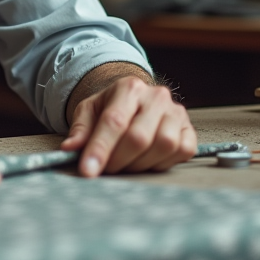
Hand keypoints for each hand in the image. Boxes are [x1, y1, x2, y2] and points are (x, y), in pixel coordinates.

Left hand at [61, 76, 195, 176]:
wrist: (136, 100)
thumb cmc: (110, 107)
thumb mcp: (89, 111)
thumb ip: (80, 129)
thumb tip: (70, 148)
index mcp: (129, 87)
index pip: (114, 121)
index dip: (100, 149)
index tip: (88, 171)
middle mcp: (156, 96)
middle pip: (138, 137)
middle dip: (118, 160)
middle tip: (106, 169)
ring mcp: (176, 112)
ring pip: (163, 145)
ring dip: (140, 164)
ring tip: (126, 164)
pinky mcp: (189, 129)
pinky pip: (183, 151)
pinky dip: (163, 163)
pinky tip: (148, 160)